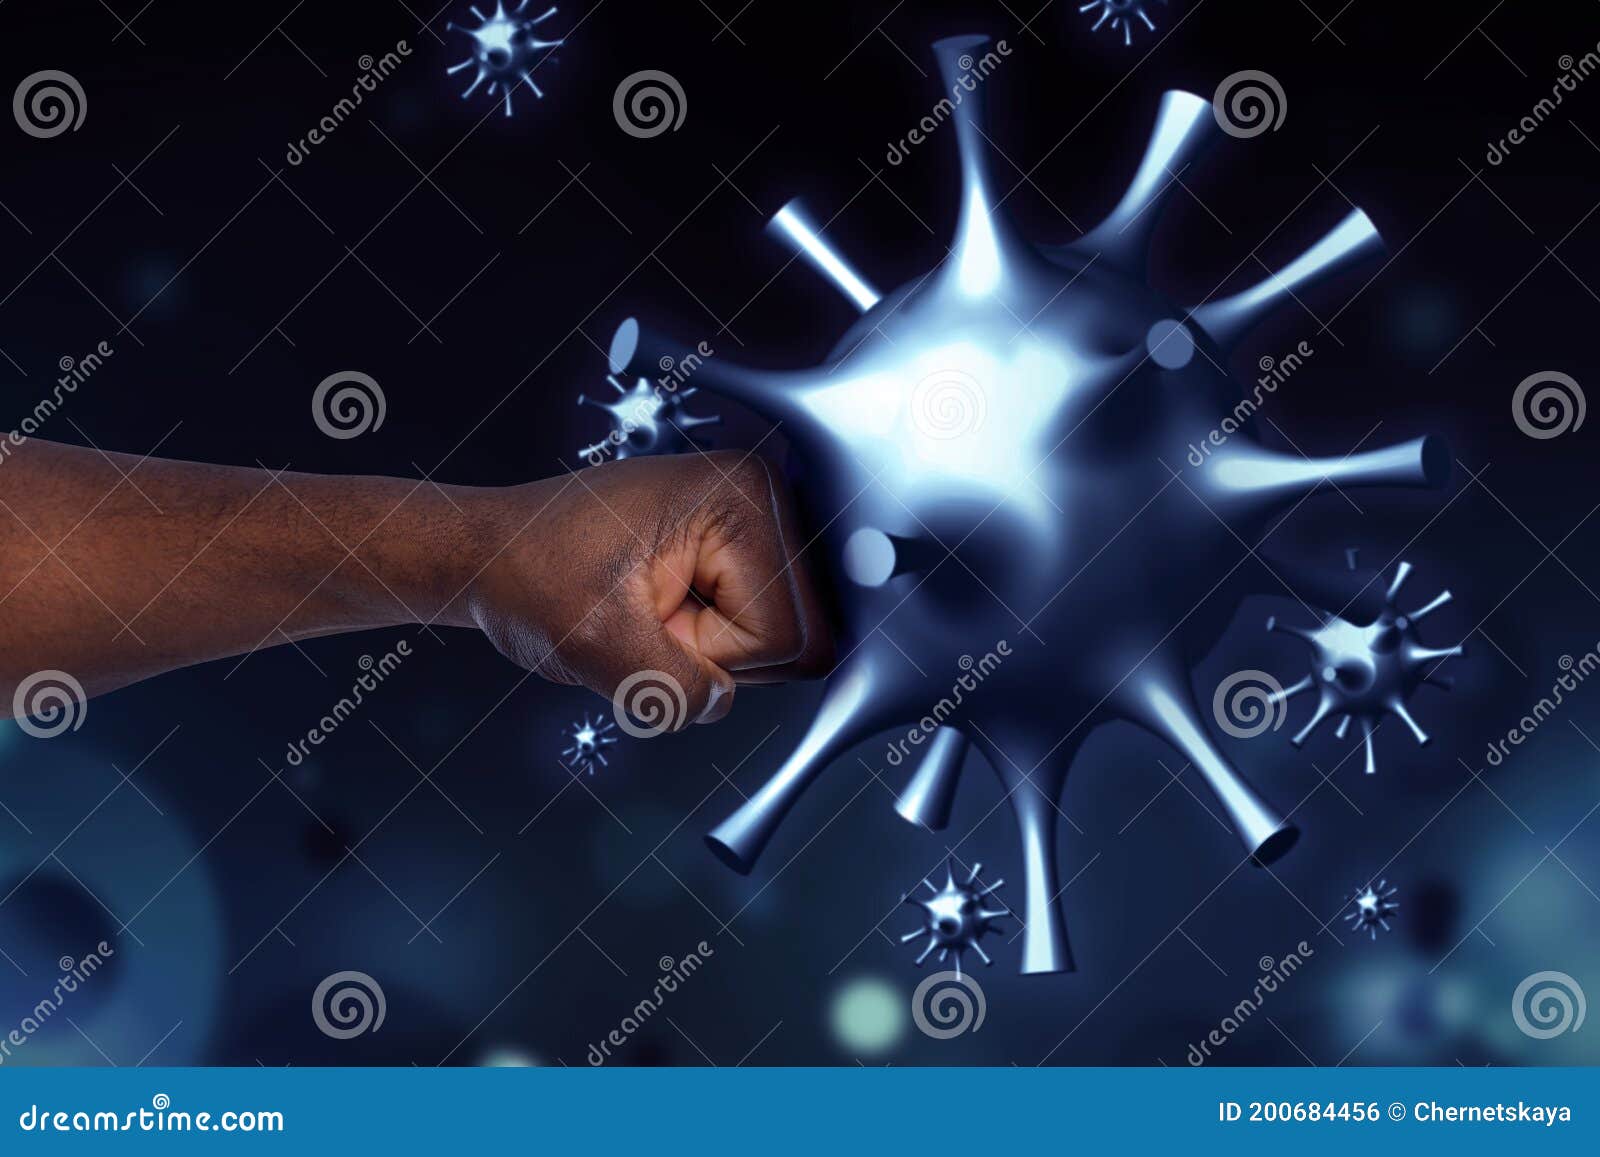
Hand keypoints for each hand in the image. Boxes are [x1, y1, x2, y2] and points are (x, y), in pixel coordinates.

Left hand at [466, 452, 833, 726]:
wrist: (497, 553)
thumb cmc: (530, 573)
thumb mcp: (591, 641)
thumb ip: (668, 688)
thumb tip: (719, 703)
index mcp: (746, 498)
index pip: (788, 635)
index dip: (712, 654)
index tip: (646, 617)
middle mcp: (768, 499)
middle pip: (804, 639)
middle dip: (721, 652)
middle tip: (650, 616)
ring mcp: (761, 523)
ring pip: (787, 644)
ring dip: (714, 650)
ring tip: (653, 610)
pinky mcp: (747, 549)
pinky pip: (764, 634)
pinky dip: (712, 641)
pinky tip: (667, 608)